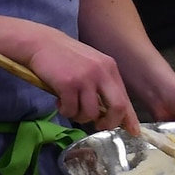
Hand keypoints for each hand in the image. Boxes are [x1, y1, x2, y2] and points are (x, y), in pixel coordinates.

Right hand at [12, 31, 140, 133]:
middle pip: (117, 107)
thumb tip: (111, 111)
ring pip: (91, 113)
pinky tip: (59, 102)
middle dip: (109, 123)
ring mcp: (85, 78)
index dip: (130, 118)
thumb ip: (103, 84)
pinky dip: (65, 111)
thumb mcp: (92, 65)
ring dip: (80, 117)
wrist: (41, 43)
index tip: (133, 131)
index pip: (125, 98)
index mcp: (110, 68)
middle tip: (98, 126)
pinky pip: (71, 110)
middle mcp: (101, 72)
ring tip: (71, 107)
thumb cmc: (65, 56)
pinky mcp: (67, 84)